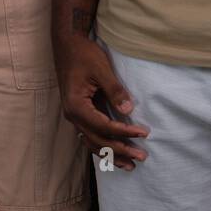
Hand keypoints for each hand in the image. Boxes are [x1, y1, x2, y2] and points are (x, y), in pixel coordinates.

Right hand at [56, 36, 149, 170]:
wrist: (67, 44)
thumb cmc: (84, 54)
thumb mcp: (101, 69)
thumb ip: (115, 91)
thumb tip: (128, 111)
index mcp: (77, 106)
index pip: (104, 126)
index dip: (125, 132)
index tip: (144, 133)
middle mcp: (72, 115)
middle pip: (98, 140)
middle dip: (121, 150)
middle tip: (142, 157)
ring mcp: (73, 116)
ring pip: (92, 142)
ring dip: (111, 154)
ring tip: (129, 165)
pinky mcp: (78, 113)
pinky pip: (89, 135)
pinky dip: (102, 146)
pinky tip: (113, 154)